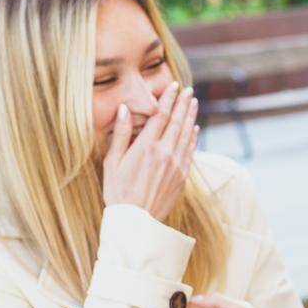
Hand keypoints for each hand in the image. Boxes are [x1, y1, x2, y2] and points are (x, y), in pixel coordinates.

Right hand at [101, 82, 198, 221]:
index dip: (168, 99)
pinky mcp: (182, 177)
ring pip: (187, 135)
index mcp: (146, 147)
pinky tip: (194, 129)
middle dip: (183, 104)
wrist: (135, 221)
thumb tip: (123, 109)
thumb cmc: (118, 192)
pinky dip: (193, 138)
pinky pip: (190, 152)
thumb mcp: (112, 162)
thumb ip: (120, 134)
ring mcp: (176, 166)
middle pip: (177, 122)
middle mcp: (164, 153)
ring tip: (194, 103)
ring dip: (191, 117)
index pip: (160, 116)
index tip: (174, 86)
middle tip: (189, 90)